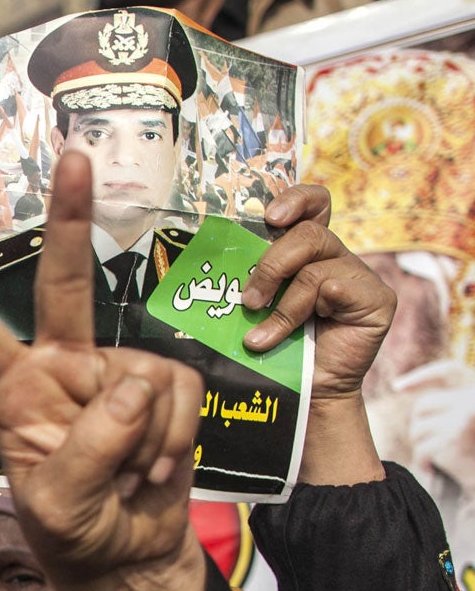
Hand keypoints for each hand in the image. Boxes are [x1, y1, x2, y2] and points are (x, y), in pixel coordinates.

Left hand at [0, 149, 206, 590]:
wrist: (129, 557)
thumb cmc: (76, 531)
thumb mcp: (59, 506)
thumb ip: (86, 448)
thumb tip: (131, 389)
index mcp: (12, 391)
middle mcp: (60, 367)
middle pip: (65, 285)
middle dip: (72, 220)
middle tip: (75, 157)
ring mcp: (114, 372)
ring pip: (144, 377)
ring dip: (146, 441)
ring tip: (126, 480)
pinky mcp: (164, 385)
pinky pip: (181, 395)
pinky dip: (175, 441)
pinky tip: (155, 472)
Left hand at [242, 184, 394, 401]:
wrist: (305, 390)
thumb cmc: (277, 346)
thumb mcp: (259, 304)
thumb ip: (251, 278)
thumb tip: (213, 264)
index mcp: (309, 251)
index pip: (314, 205)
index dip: (296, 200)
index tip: (270, 216)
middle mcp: (337, 257)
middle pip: (308, 234)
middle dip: (271, 266)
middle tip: (248, 301)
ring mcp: (361, 277)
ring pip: (315, 268)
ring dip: (280, 304)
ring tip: (259, 336)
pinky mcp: (378, 299)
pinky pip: (336, 289)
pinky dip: (305, 313)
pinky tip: (298, 335)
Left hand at [401, 360, 474, 489]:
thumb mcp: (466, 418)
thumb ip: (448, 403)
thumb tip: (398, 386)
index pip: (451, 370)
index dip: (424, 375)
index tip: (397, 386)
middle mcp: (472, 401)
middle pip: (424, 405)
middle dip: (420, 424)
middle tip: (430, 442)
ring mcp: (462, 418)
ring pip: (419, 428)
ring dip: (421, 445)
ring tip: (435, 457)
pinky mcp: (454, 439)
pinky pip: (422, 448)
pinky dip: (423, 461)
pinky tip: (431, 468)